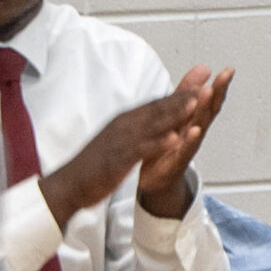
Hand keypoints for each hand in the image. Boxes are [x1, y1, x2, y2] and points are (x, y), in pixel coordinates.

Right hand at [37, 68, 225, 227]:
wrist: (69, 184)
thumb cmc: (92, 165)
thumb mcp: (114, 140)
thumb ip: (130, 129)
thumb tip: (144, 120)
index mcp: (123, 122)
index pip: (153, 105)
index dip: (175, 96)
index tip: (195, 86)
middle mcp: (122, 127)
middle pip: (156, 109)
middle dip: (180, 98)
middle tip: (201, 86)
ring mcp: (121, 142)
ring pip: (152, 124)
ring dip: (174, 114)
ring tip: (194, 105)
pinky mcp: (118, 160)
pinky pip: (142, 150)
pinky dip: (159, 143)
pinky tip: (174, 139)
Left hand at [134, 66, 232, 220]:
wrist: (156, 179)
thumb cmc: (169, 145)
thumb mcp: (179, 113)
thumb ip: (189, 91)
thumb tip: (204, 68)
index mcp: (195, 119)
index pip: (210, 100)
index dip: (220, 85)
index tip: (229, 70)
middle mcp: (195, 132)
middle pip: (208, 110)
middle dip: (217, 92)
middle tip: (224, 77)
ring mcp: (188, 146)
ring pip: (199, 126)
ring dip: (204, 109)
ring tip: (209, 93)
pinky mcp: (176, 161)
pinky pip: (184, 149)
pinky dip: (190, 140)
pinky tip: (194, 130)